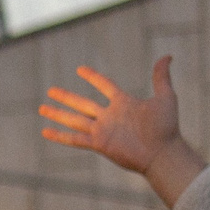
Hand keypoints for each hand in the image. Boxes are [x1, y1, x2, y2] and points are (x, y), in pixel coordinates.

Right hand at [37, 55, 205, 208]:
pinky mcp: (99, 143)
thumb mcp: (166, 98)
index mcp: (123, 103)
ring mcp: (103, 130)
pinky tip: (45, 132)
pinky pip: (75, 139)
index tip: (80, 69)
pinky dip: (59, 136)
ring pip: (74, 119)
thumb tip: (167, 56)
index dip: (93, 77)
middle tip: (51, 90)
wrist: (163, 153)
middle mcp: (110, 116)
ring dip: (58, 113)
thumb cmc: (167, 127)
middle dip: (66, 97)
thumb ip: (161, 78)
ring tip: (42, 108)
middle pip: (82, 103)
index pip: (104, 86)